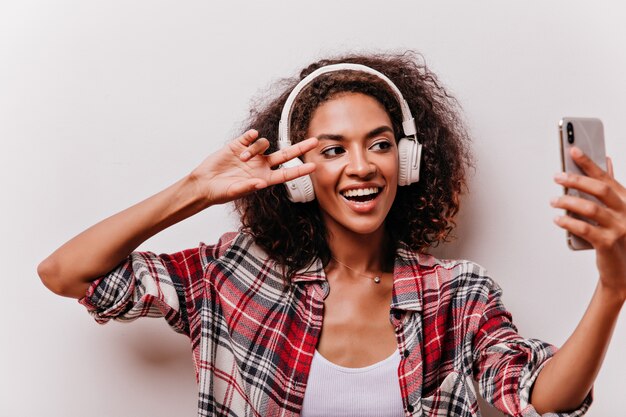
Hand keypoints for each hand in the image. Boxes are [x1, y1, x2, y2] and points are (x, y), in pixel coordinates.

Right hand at [191, 129, 317, 204]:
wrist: (203, 184)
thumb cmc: (219, 192)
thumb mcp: (234, 192)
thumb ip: (247, 188)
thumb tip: (260, 183)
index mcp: (264, 178)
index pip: (287, 174)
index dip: (300, 170)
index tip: (314, 166)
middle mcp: (261, 165)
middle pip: (286, 155)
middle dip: (300, 148)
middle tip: (315, 141)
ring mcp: (251, 154)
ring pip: (264, 144)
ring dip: (255, 149)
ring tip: (241, 158)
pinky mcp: (239, 144)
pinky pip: (251, 136)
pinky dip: (250, 138)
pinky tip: (244, 145)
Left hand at [552, 147, 625, 301]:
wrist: (624, 271)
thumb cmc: (618, 237)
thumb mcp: (618, 211)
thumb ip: (611, 189)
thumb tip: (606, 161)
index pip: (606, 177)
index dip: (589, 163)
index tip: (574, 150)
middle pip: (599, 190)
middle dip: (576, 180)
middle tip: (557, 177)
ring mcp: (619, 228)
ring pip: (590, 208)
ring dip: (568, 202)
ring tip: (554, 200)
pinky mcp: (608, 244)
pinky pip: (584, 229)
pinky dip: (568, 222)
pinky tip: (558, 219)